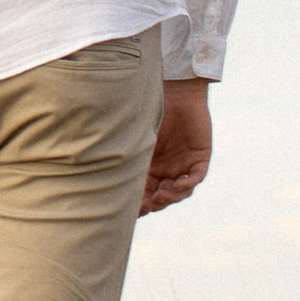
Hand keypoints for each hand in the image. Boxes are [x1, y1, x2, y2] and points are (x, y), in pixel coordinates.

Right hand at [140, 81, 213, 215]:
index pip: (145, 193)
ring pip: (178, 192)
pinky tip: (177, 184)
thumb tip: (100, 178)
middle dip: (153, 204)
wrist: (175, 90)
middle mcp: (167, 170)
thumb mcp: (135, 138)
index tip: (129, 210)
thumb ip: (127, 157)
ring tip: (160, 196)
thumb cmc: (150, 110)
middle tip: (145, 205)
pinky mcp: (199, 158)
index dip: (139, 204)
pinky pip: (195, 178)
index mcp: (150, 168)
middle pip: (161, 197)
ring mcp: (183, 166)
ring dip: (169, 197)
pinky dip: (187, 184)